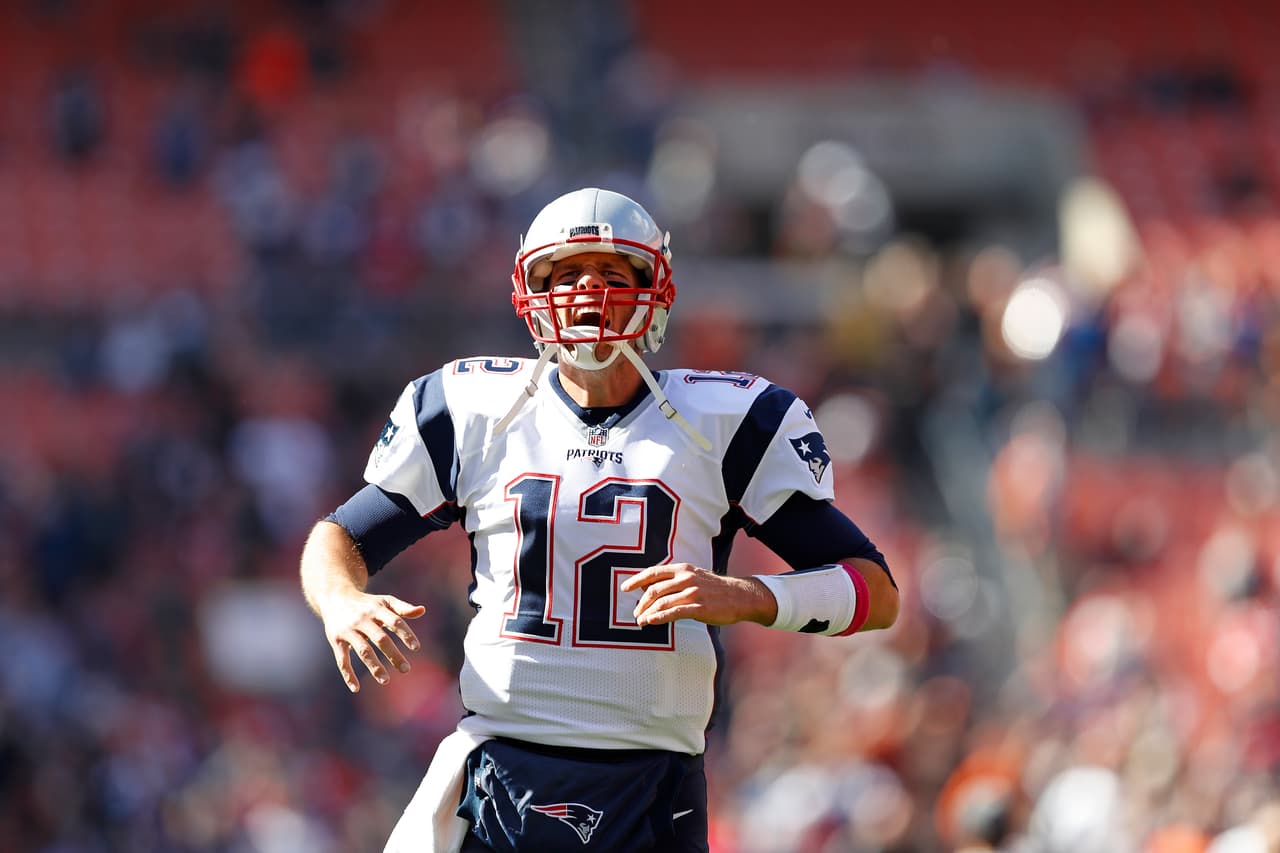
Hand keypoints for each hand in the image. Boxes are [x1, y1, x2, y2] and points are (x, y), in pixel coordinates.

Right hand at [317, 591, 424, 691]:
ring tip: (386, 680)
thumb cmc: (367, 603)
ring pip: (363, 651)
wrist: (335, 597)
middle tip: (406, 669)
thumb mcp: (385, 601)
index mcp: (377, 610)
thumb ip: (403, 608)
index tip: (416, 647)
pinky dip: (348, 674)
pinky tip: (356, 688)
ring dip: (374, 666)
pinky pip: (342, 660)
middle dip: (393, 654)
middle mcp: (362, 620)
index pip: (395, 621)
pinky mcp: (336, 640)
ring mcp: (348, 631)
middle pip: (380, 639)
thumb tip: (422, 611)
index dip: (405, 634)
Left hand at [621, 563, 777, 627]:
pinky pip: (674, 613)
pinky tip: (651, 621)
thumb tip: (650, 588)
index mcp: (683, 569)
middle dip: (641, 602)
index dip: (637, 580)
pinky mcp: (699, 607)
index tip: (625, 588)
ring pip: (662, 602)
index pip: (653, 572)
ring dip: (647, 612)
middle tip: (636, 612)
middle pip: (654, 589)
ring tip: (641, 620)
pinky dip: (659, 617)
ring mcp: (693, 593)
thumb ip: (674, 580)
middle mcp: (686, 578)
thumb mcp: (694, 576)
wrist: (740, 595)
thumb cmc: (715, 588)